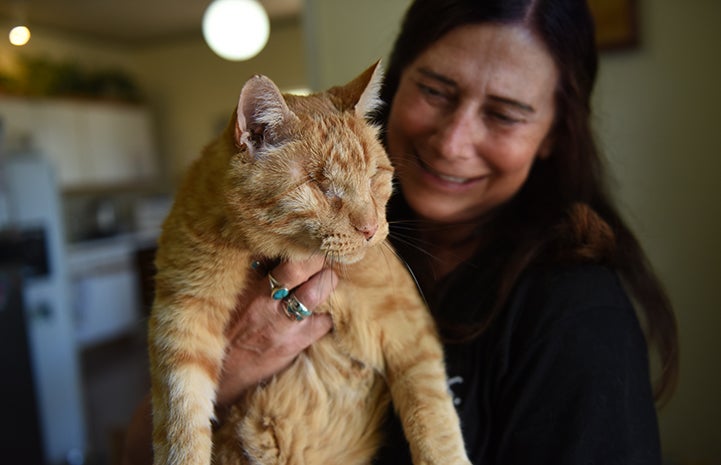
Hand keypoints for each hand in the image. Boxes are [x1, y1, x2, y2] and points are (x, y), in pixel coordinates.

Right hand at [122, 257, 335, 464]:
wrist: (222, 377)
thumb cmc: (228, 329)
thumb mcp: (234, 296)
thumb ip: (255, 273)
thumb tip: (276, 248)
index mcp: (248, 286)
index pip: (278, 255)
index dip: (300, 245)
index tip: (309, 239)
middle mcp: (265, 302)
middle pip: (302, 266)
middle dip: (319, 257)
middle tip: (326, 256)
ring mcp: (283, 324)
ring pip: (319, 290)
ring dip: (329, 281)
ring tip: (328, 280)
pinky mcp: (296, 344)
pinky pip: (326, 321)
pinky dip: (331, 311)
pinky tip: (327, 308)